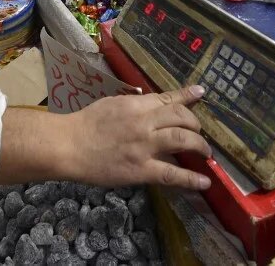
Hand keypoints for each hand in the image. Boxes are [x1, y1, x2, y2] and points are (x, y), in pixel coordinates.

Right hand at [65, 85, 211, 190]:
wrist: (69, 146)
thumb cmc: (86, 123)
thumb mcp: (112, 103)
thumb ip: (134, 104)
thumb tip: (152, 103)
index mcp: (136, 105)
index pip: (168, 98)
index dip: (187, 96)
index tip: (201, 93)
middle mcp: (145, 123)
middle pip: (182, 118)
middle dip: (196, 124)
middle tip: (198, 131)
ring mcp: (145, 147)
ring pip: (183, 140)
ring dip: (200, 146)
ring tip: (205, 152)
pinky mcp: (142, 170)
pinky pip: (172, 174)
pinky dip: (191, 179)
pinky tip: (204, 182)